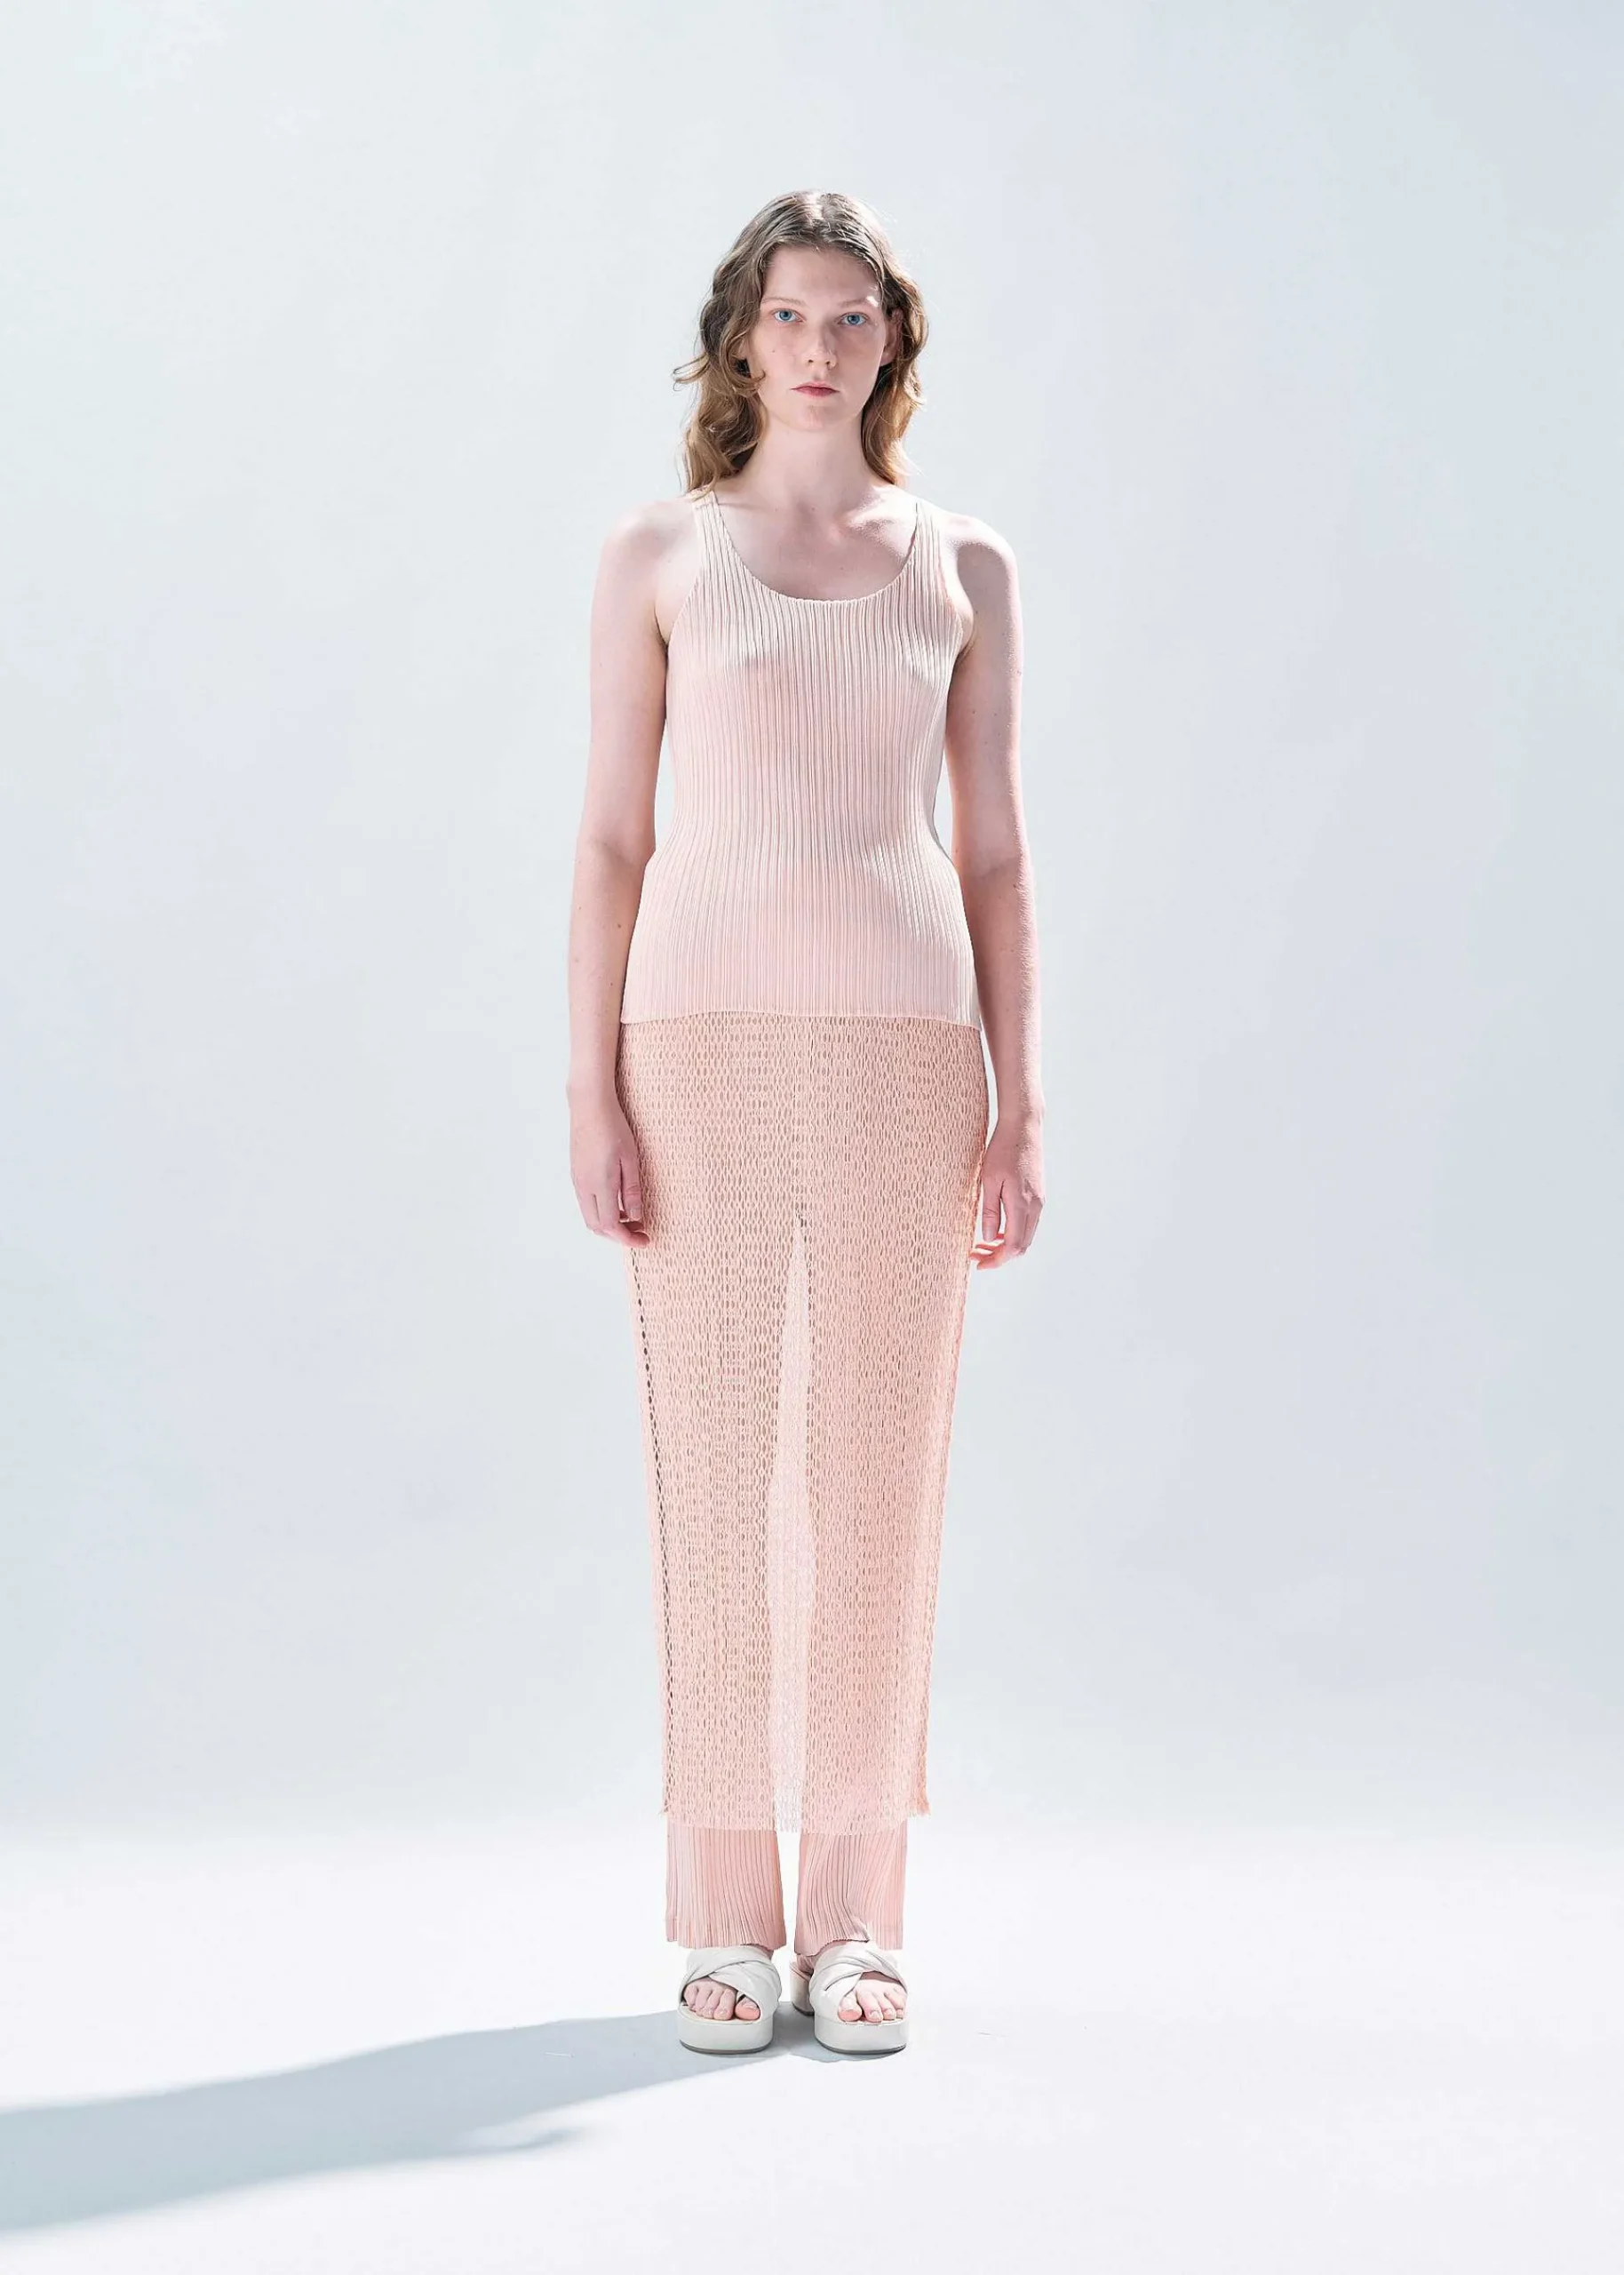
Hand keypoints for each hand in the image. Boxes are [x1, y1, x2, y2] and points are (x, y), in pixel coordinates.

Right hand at [570, 1091, 650, 1247]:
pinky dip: (603, 1212)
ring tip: (632, 1218)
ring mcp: (577, 1181)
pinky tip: (619, 1202)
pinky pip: (587, 1203)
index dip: (628, 1239)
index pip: (610, 1226)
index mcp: (599, 1184)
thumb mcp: (631, 1159)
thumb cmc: (613, 1127)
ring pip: (590, 1216)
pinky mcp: (576, 1174)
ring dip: (610, 1224)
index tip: (645, 1240)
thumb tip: (635, 1217)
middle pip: (597, 1227)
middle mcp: (583, 1186)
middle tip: (641, 1231)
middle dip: (618, 1235)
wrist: (589, 1104)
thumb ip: (632, 1191)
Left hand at [970, 1111, 1042, 1268]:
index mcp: (1022, 1204)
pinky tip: (997, 1227)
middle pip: (1022, 1246)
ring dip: (1006, 1245)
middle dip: (1000, 1256)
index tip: (979, 1264)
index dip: (996, 1260)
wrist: (1023, 1126)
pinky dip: (1013, 1233)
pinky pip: (1028, 1223)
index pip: (1013, 1246)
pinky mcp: (1038, 1194)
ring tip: (983, 1243)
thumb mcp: (988, 1180)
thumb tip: (989, 1237)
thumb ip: (990, 1210)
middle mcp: (1035, 1206)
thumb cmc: (1002, 1149)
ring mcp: (1039, 1201)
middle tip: (976, 1255)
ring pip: (1026, 1236)